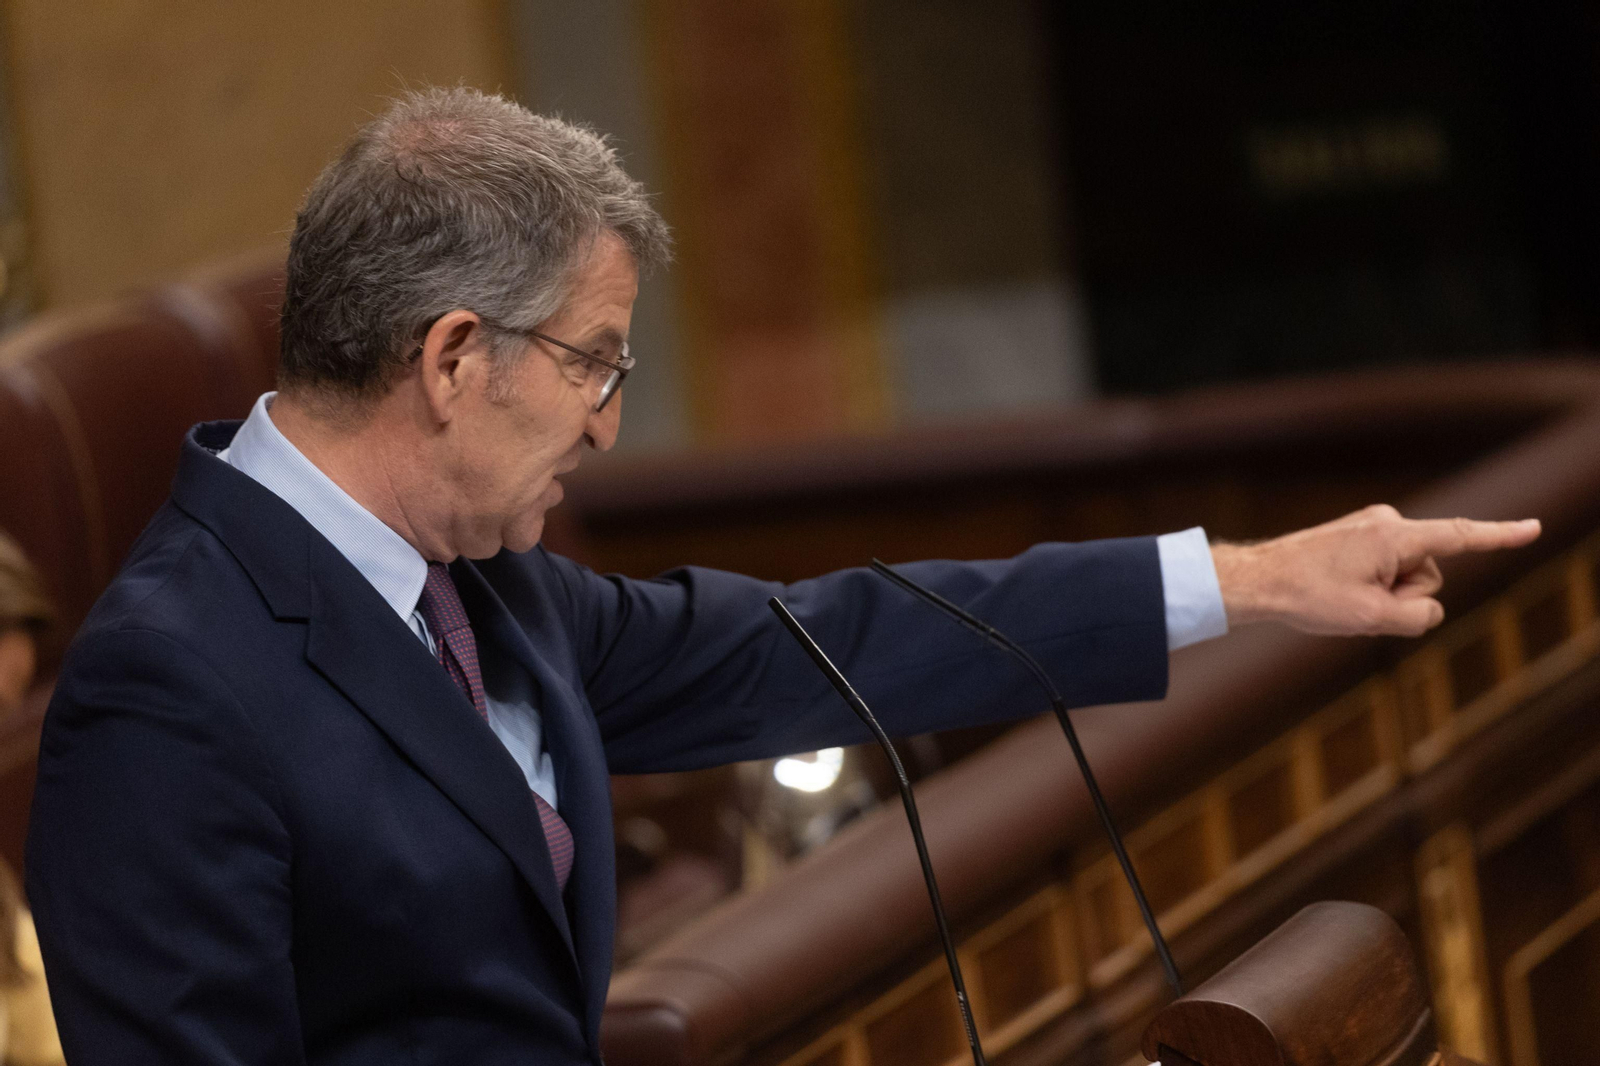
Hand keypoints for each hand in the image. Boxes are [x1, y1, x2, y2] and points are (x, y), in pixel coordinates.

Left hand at [1211, 504, 1541, 636]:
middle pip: (1427, 574)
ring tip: (1339, 596)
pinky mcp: (1358, 538)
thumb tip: (1426, 607)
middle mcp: (1387, 523)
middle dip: (1401, 597)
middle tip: (1354, 602)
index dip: (1501, 536)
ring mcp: (1371, 528)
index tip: (1533, 528)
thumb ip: (1418, 615)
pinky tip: (1336, 591)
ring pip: (1404, 577)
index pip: (1461, 537)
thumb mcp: (1372, 618)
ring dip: (1381, 595)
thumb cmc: (1308, 596)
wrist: (1258, 580)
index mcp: (1395, 535)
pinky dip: (1369, 589)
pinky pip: (1383, 573)